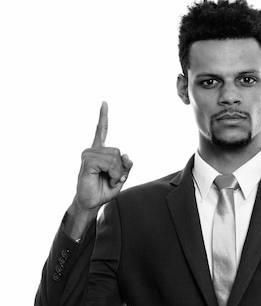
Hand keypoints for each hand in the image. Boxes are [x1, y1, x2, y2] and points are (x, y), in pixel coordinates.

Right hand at [65, 102, 132, 237]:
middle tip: (113, 179)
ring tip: (108, 180)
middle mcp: (92, 150)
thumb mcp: (120, 177)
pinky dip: (113, 173)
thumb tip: (128, 156)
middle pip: (118, 152)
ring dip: (117, 173)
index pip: (101, 131)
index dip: (103, 117)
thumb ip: (126, 166)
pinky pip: (108, 163)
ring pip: (115, 158)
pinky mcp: (87, 162)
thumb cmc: (104, 190)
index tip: (104, 102)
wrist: (91, 203)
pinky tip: (107, 179)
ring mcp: (88, 155)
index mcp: (99, 151)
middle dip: (121, 168)